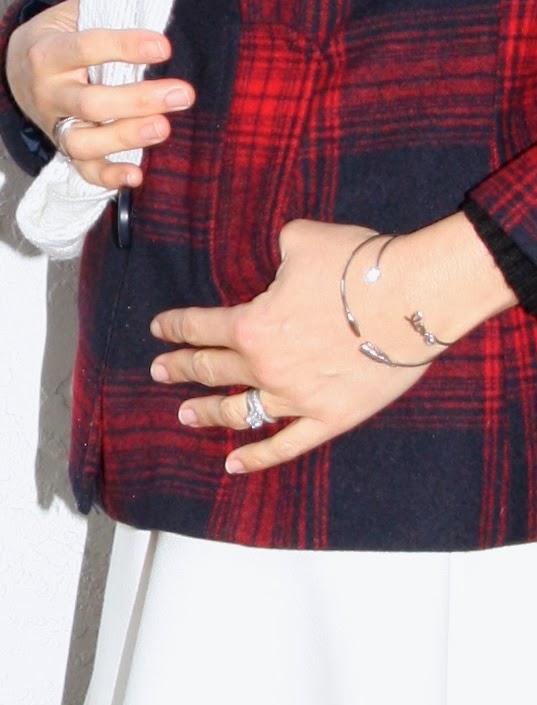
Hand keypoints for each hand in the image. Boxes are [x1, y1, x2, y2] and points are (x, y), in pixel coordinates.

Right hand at [5, 0, 194, 188]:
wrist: (19, 73)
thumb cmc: (60, 41)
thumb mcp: (70, 19)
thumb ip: (103, 15)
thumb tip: (150, 9)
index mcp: (49, 54)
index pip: (88, 48)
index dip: (126, 47)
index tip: (164, 47)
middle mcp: (50, 94)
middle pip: (92, 103)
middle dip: (140, 100)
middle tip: (183, 94)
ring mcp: (57, 126)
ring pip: (86, 141)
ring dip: (127, 137)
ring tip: (164, 128)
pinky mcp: (66, 151)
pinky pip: (85, 171)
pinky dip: (110, 177)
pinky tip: (137, 175)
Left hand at [149, 219, 432, 473]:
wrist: (412, 299)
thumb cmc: (358, 266)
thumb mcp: (304, 241)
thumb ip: (278, 252)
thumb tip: (278, 258)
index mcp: (253, 324)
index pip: (200, 326)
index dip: (175, 327)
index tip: (160, 329)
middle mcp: (265, 366)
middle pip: (210, 370)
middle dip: (179, 368)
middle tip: (159, 371)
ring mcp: (296, 399)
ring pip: (238, 412)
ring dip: (207, 413)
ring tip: (185, 415)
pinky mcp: (329, 419)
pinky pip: (285, 446)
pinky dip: (257, 457)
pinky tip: (233, 464)